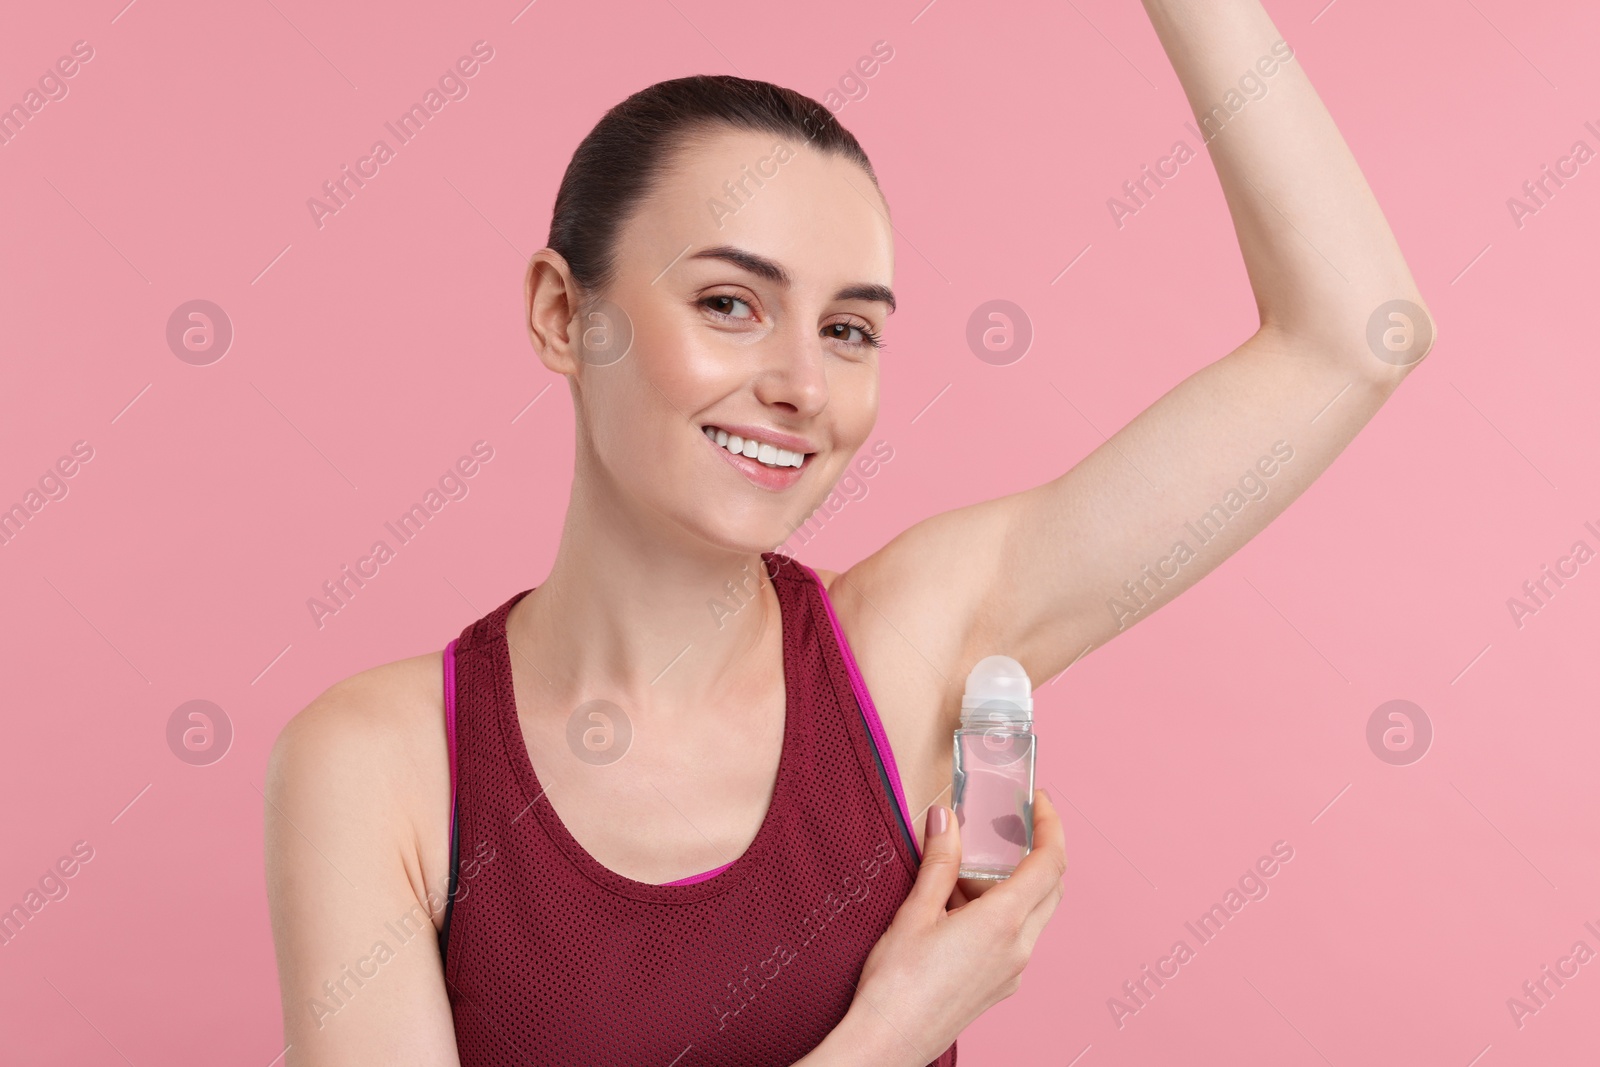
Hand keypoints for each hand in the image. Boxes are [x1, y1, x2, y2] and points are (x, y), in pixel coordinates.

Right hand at [843, 790, 1066, 1065]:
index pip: (1051, 863)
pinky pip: (1015, 938)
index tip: (1039, 803)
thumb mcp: (915, 912)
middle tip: (1004, 828)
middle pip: (1050, 888)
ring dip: (1010, 885)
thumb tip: (947, 820)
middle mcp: (1018, 949)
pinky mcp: (1000, 986)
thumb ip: (939, 861)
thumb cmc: (897, 985)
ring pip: (1032, 914)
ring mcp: (1012, 972)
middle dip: (1034, 852)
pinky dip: (1000, 912)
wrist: (888, 1044)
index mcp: (1002, 923)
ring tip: (961, 873)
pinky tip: (957, 909)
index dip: (1051, 826)